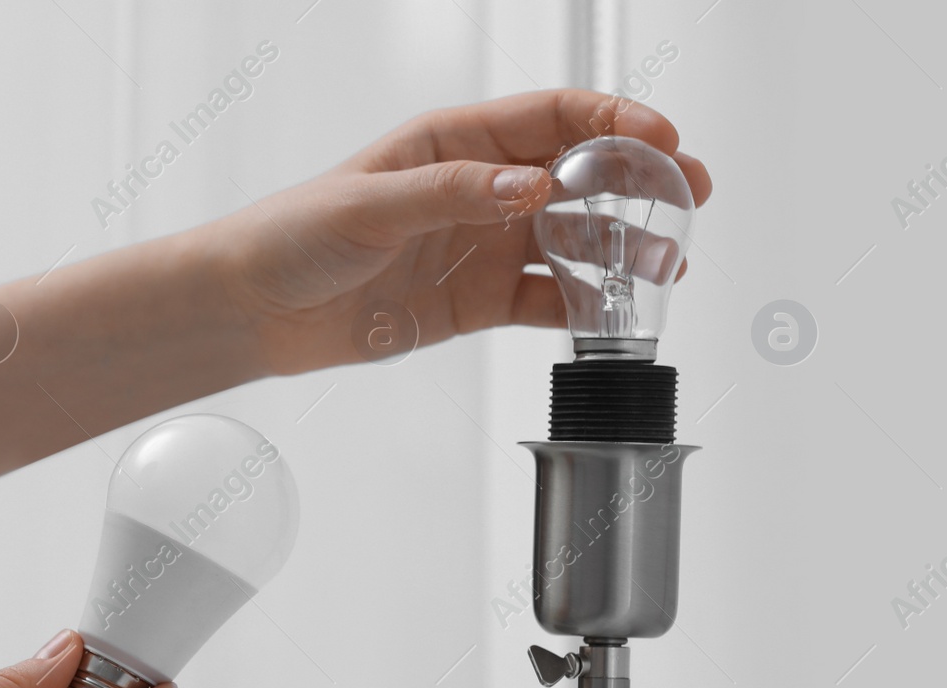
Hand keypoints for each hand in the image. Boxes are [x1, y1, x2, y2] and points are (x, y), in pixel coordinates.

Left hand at [198, 88, 713, 374]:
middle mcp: (479, 190)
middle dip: (640, 180)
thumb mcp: (369, 205)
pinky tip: (616, 311)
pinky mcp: (476, 302)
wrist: (257, 308)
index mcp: (455, 144)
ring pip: (574, 241)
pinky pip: (545, 300)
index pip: (553, 117)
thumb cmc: (294, 234)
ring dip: (624, 249)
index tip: (662, 138)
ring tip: (667, 263)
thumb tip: (531, 187)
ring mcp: (483, 246)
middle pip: (579, 176)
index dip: (614, 120)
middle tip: (689, 193)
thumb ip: (453, 195)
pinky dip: (583, 305)